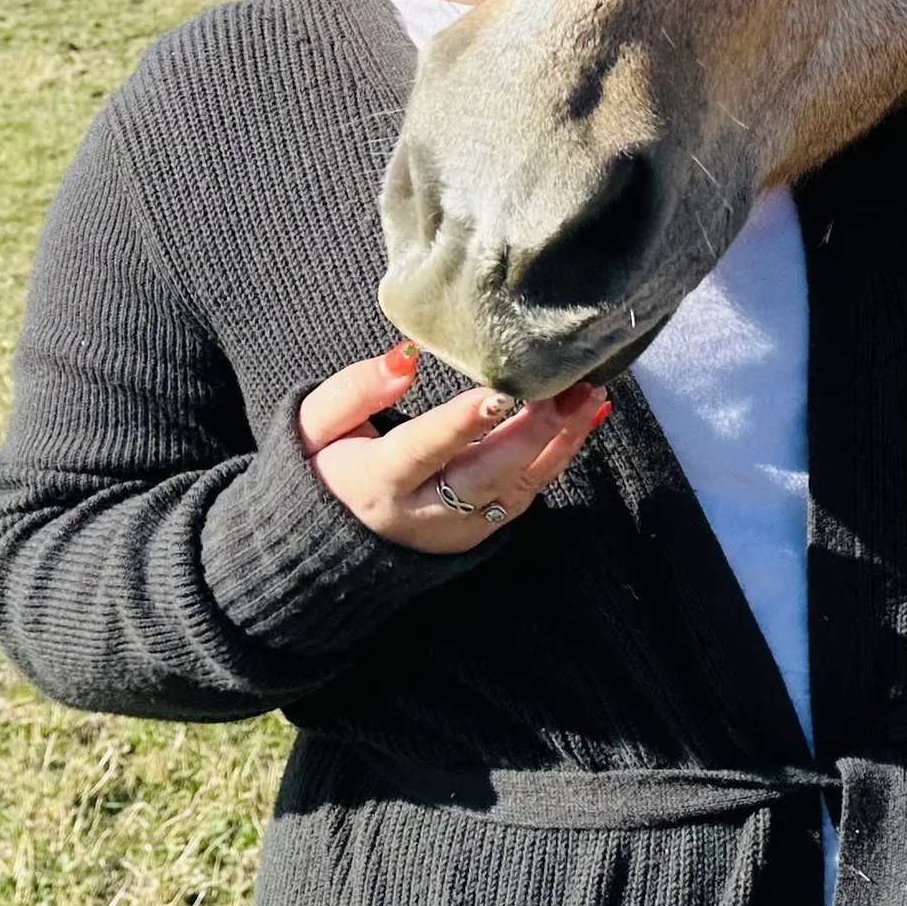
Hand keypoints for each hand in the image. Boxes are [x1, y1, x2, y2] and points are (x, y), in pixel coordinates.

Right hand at [299, 341, 609, 555]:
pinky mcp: (480, 532)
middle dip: (536, 435)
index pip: (424, 450)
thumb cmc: (323, 466)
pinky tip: (584, 421)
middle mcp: (423, 513)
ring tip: (592, 396)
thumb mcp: (314, 424)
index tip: (500, 393)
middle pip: (487, 476)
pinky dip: (558, 458)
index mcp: (376, 482)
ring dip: (559, 444)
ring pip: (516, 488)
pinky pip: (524, 494)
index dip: (462, 423)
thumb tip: (405, 359)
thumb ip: (355, 390)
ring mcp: (457, 529)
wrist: (326, 546)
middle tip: (575, 390)